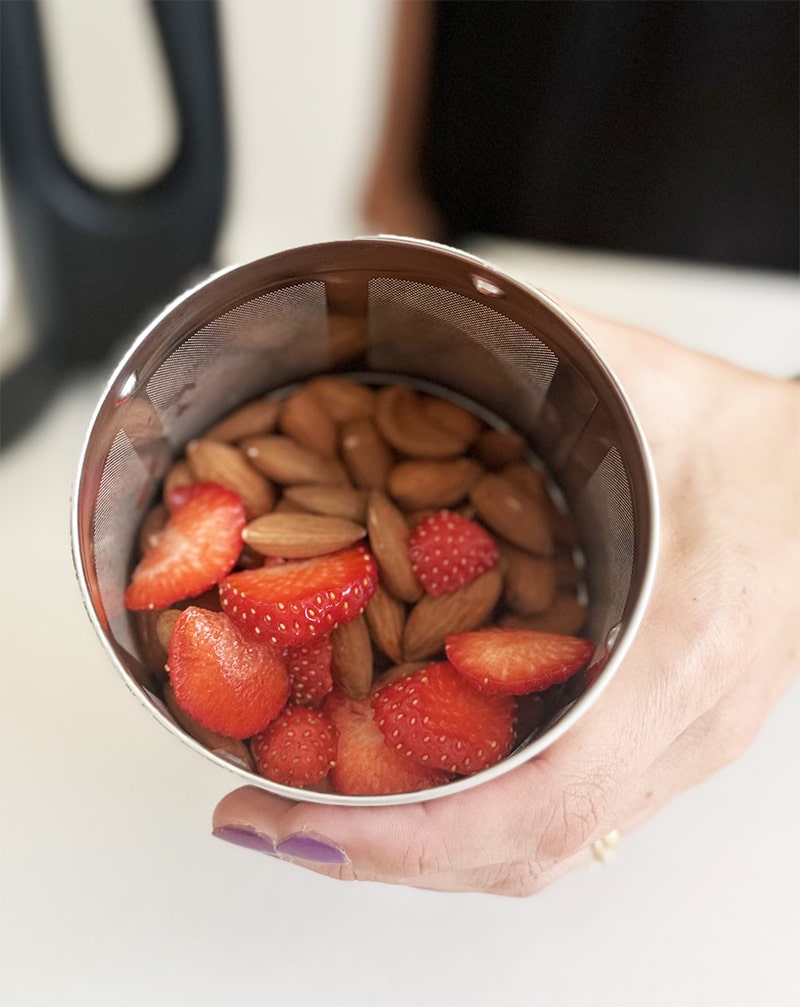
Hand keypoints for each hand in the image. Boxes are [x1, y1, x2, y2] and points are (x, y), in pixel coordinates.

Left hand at [212, 305, 799, 894]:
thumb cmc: (747, 448)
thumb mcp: (633, 384)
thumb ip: (518, 348)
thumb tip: (404, 294)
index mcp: (677, 653)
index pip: (542, 799)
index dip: (404, 833)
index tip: (285, 823)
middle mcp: (675, 730)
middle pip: (517, 853)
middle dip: (373, 853)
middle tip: (262, 821)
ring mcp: (671, 753)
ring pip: (531, 855)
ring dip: (410, 853)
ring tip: (308, 817)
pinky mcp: (657, 745)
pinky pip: (554, 822)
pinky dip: (461, 827)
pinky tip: (402, 789)